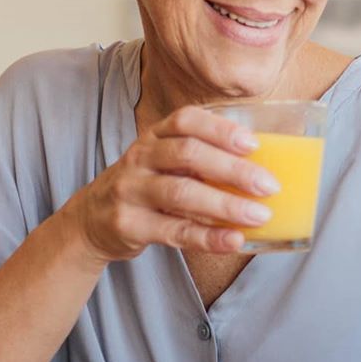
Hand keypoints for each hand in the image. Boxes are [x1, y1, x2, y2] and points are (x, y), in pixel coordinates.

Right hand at [64, 104, 279, 262]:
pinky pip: (173, 231)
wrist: (91, 220)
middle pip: (188, 154)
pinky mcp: (128, 224)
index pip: (186, 121)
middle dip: (233, 170)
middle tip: (268, 186)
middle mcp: (140, 158)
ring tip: (259, 216)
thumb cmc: (144, 188)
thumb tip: (260, 171)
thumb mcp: (163, 164)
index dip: (220, 130)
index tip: (253, 144)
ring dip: (225, 205)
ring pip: (181, 193)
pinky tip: (233, 240)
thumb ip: (200, 161)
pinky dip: (208, 237)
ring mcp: (131, 191)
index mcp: (154, 137)